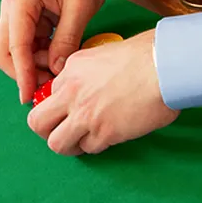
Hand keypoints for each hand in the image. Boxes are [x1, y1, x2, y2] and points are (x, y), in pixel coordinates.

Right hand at [0, 0, 119, 101]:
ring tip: (59, 70)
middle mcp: (12, 4)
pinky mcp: (28, 12)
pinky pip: (27, 40)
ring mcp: (18, 8)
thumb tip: (55, 70)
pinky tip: (57, 58)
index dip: (22, 74)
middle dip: (23, 71)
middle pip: (5, 50)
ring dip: (32, 63)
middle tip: (48, 86)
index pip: (15, 46)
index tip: (29, 97)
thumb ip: (66, 39)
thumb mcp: (80, 6)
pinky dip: (39, 53)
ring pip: (15, 47)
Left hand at [26, 29, 179, 154]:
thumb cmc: (144, 55)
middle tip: (61, 132)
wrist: (164, 66)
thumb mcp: (102, 54)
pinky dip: (95, 146)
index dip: (57, 106)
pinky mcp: (104, 132)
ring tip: (81, 141)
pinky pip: (88, 148)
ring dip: (68, 145)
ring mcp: (85, 115)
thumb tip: (86, 88)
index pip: (46, 97)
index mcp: (70, 71)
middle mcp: (71, 94)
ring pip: (56, 143)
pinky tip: (107, 137)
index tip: (67, 111)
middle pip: (37, 122)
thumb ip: (86, 73)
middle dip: (46, 131)